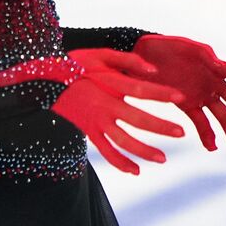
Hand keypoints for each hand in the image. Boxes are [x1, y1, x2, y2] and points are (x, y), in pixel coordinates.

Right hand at [0, 49, 188, 175]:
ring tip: (164, 158)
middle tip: (181, 132)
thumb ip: (127, 60)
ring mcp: (95, 123)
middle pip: (136, 120)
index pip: (139, 90)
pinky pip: (106, 151)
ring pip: (122, 142)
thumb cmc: (75, 64)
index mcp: (107, 86)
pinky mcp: (89, 132)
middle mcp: (102, 107)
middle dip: (160, 127)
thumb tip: (152, 69)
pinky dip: (120, 163)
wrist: (44, 82)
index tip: (180, 97)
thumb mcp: (99, 54)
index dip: (160, 93)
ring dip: (143, 151)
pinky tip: (137, 170)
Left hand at [129, 34, 225, 150]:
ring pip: (221, 115)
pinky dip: (207, 134)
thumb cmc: (163, 46)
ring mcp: (200, 94)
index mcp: (215, 65)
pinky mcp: (186, 104)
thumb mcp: (182, 45)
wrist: (139, 56)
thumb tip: (218, 64)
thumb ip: (201, 54)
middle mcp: (212, 82)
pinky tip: (212, 147)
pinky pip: (201, 122)